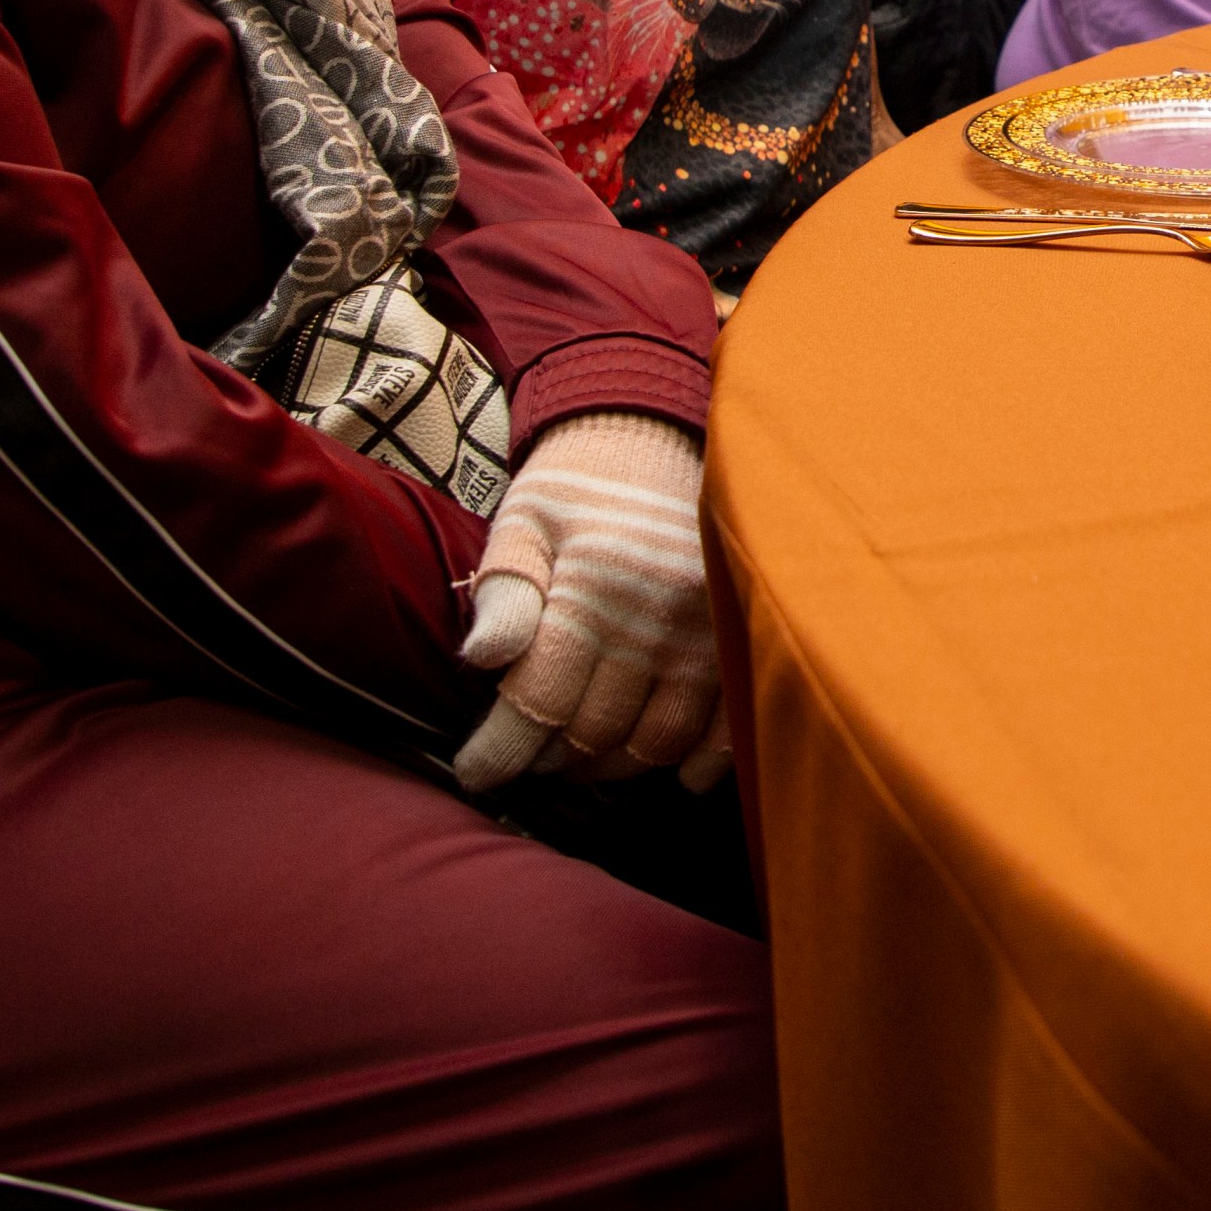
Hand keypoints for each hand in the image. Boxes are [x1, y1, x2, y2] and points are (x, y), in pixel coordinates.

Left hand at [454, 412, 724, 792]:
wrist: (653, 437)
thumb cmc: (573, 488)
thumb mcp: (522, 522)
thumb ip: (502, 591)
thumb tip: (482, 662)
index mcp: (589, 585)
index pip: (538, 700)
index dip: (500, 751)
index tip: (475, 772)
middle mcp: (651, 615)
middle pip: (592, 733)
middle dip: (547, 760)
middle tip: (524, 756)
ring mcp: (702, 632)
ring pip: (653, 742)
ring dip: (609, 768)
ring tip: (576, 758)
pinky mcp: (734, 639)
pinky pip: (723, 729)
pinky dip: (692, 766)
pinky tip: (665, 773)